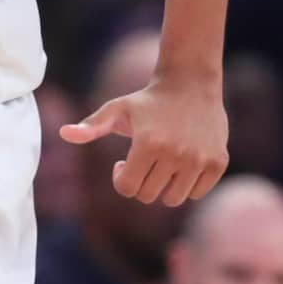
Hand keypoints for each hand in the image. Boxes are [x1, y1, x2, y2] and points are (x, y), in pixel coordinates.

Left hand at [58, 72, 228, 205]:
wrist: (190, 84)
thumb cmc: (147, 101)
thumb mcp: (117, 109)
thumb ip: (92, 125)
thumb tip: (64, 133)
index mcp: (148, 143)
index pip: (128, 189)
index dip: (121, 179)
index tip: (122, 163)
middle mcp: (176, 153)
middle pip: (149, 196)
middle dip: (141, 183)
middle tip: (143, 162)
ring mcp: (199, 159)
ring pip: (174, 199)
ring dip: (164, 187)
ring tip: (163, 164)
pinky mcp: (218, 162)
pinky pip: (197, 194)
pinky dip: (188, 186)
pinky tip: (183, 165)